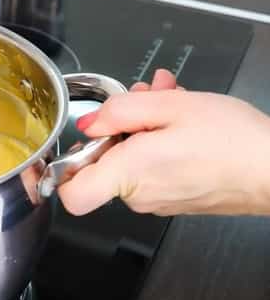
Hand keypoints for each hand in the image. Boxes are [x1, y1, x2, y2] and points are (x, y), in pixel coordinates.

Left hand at [58, 70, 269, 216]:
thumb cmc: (234, 141)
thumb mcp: (170, 106)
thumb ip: (119, 111)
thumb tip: (90, 122)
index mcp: (129, 173)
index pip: (70, 194)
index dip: (65, 168)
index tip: (78, 144)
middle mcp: (138, 195)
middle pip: (104, 162)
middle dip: (121, 124)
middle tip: (145, 98)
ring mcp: (156, 201)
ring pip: (130, 160)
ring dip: (145, 126)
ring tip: (172, 101)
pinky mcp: (174, 199)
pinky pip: (151, 168)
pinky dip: (160, 143)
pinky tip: (183, 121)